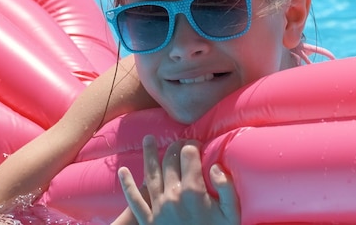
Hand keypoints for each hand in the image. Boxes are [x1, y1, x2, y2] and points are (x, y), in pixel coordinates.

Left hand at [112, 136, 239, 224]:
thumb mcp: (232, 213)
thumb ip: (227, 187)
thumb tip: (214, 166)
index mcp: (193, 191)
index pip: (188, 154)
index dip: (193, 145)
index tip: (198, 145)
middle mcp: (172, 195)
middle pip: (170, 160)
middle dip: (176, 146)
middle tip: (181, 143)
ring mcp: (158, 208)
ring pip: (150, 174)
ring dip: (148, 154)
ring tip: (148, 139)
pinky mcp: (148, 221)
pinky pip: (134, 200)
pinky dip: (127, 185)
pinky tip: (123, 172)